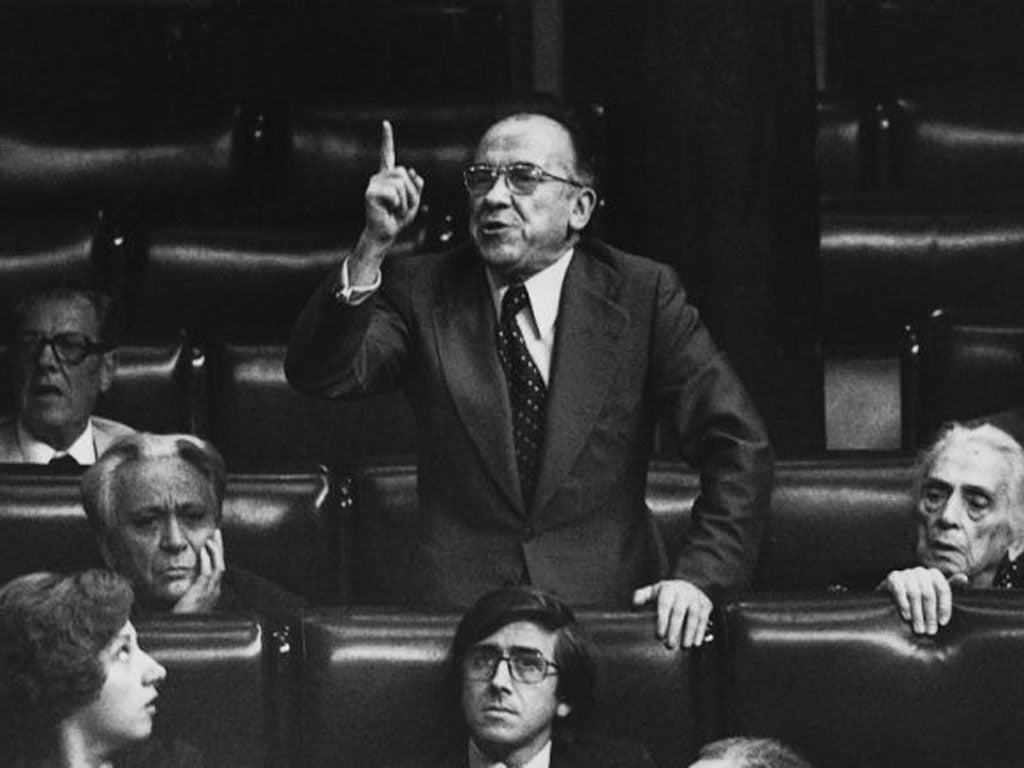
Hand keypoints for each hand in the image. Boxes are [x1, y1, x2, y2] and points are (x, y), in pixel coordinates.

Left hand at [172, 530, 224, 613]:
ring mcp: (210, 593)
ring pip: (219, 566)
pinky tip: (203, 550)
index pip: (219, 569)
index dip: (217, 555)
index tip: (213, 542)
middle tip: (216, 533)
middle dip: (219, 548)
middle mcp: (215, 592)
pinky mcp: (202, 593)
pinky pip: (208, 572)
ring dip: (215, 551)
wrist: (179, 634)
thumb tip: (182, 580)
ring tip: (211, 538)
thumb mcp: (188, 603)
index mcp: (213, 594)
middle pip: (222, 564)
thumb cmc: (181, 621)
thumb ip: (189, 591)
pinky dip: (207, 560)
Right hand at [362, 119, 423, 248]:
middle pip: (403, 172)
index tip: (385, 123)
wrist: (385, 233)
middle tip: (402, 206)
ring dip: (405, 200)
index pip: (387, 154)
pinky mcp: (371, 193)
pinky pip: (394, 193)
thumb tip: (412, 172)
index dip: (386, 139)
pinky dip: (397, 204)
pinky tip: (388, 210)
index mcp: (388, 176)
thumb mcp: (414, 201)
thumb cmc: (397, 219)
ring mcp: (373, 183)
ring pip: (400, 183)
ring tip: (395, 209)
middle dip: (410, 192)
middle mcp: (379, 177)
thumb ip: (416, 186)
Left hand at [632, 579, 712, 648]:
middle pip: (679, 611)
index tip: (660, 635)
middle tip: (670, 645)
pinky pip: (704, 618)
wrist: (688, 585)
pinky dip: (701, 631)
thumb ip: (641, 596)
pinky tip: (696, 643)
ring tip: (685, 646)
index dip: (662, 620)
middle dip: (675, 629)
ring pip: (694, 615)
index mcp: (668, 589)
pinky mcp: (706, 604)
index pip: (665, 605)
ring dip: (690, 632)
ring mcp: (696, 598)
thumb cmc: (666, 594)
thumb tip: (634, 604)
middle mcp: (683, 592)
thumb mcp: (653, 592)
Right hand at [881, 566, 964, 634]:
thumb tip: (964, 578)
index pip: (943, 589)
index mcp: (934, 574)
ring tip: (919, 628)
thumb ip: (950, 587)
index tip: (943, 623)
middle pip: (928, 593)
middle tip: (930, 631)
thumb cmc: (921, 597)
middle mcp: (921, 571)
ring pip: (914, 594)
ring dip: (917, 614)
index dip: (944, 607)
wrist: (894, 593)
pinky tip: (907, 617)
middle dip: (930, 615)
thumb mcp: (936, 594)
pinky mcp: (893, 576)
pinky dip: (904, 604)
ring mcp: (906, 572)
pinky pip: (900, 590)